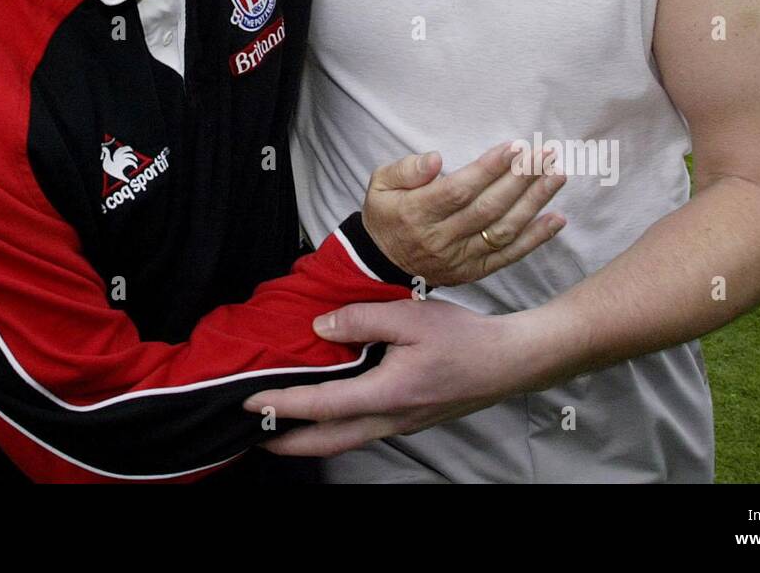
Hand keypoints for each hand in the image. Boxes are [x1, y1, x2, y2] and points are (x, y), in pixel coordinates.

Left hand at [245, 299, 558, 456]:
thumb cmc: (463, 338)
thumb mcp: (410, 317)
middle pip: (327, 442)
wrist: (508, 362)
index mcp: (386, 394)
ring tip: (283, 426)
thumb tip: (321, 326)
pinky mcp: (409, 420)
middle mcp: (390, 418)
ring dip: (310, 438)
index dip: (282, 404)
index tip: (251, 402)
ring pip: (344, 441)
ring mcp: (401, 424)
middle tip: (255, 434)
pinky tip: (329, 411)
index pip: (322, 405)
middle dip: (287, 441)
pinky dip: (334, 428)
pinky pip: (362, 430)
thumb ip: (361, 319)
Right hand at [362, 142, 565, 286]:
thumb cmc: (385, 214)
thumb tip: (435, 159)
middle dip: (520, 179)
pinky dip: (536, 238)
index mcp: (416, 213)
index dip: (488, 169)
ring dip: (534, 203)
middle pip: (488, 208)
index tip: (514, 147)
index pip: (458, 190)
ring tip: (556, 175)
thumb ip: (405, 169)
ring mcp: (460, 258)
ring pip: (503, 230)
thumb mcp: (380, 184)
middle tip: (545, 154)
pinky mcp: (474, 271)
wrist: (381, 265)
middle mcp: (441, 238)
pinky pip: (509, 255)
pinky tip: (557, 218)